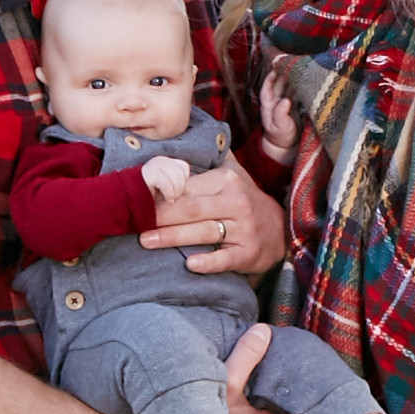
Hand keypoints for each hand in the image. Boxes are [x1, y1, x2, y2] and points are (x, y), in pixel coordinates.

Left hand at [139, 156, 284, 276]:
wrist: (281, 231)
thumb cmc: (244, 201)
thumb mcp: (232, 176)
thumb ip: (205, 163)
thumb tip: (171, 149)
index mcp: (227, 180)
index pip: (187, 187)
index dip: (161, 194)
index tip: (138, 199)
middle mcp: (237, 202)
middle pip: (191, 209)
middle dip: (160, 216)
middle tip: (134, 221)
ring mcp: (245, 229)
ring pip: (203, 232)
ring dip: (172, 237)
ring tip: (146, 241)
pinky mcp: (249, 253)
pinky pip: (225, 259)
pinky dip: (208, 262)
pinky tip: (189, 264)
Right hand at [141, 154, 191, 202]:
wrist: (129, 199)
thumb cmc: (150, 197)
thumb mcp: (166, 186)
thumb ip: (176, 182)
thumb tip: (190, 189)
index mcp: (164, 161)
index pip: (184, 167)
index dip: (183, 181)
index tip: (174, 190)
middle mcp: (159, 160)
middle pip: (181, 173)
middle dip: (180, 188)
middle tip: (172, 197)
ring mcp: (154, 166)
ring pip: (176, 178)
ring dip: (175, 192)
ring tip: (169, 199)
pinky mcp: (149, 174)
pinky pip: (167, 184)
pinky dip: (169, 194)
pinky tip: (167, 199)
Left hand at [259, 69, 299, 162]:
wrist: (289, 145)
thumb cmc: (281, 136)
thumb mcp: (279, 126)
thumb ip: (280, 114)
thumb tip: (285, 100)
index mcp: (269, 105)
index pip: (267, 88)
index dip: (269, 79)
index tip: (275, 70)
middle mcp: (277, 100)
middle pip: (279, 83)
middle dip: (285, 73)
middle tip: (293, 64)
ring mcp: (287, 101)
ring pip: (289, 86)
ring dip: (294, 78)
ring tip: (302, 69)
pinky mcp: (296, 103)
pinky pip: (298, 91)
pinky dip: (302, 85)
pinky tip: (308, 80)